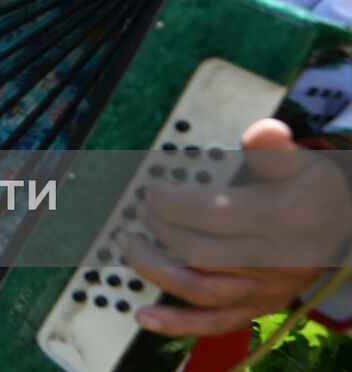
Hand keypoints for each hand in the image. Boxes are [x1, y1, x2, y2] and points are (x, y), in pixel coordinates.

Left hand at [122, 118, 351, 336]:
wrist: (347, 226)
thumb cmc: (312, 188)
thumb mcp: (299, 161)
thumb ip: (273, 149)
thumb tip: (261, 131)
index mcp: (281, 219)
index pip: (215, 215)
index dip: (174, 203)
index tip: (151, 190)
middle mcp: (273, 260)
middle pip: (201, 252)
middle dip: (160, 230)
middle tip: (138, 210)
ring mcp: (265, 288)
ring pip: (202, 290)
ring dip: (156, 270)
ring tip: (127, 244)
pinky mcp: (260, 307)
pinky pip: (217, 323)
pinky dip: (178, 324)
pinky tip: (144, 316)